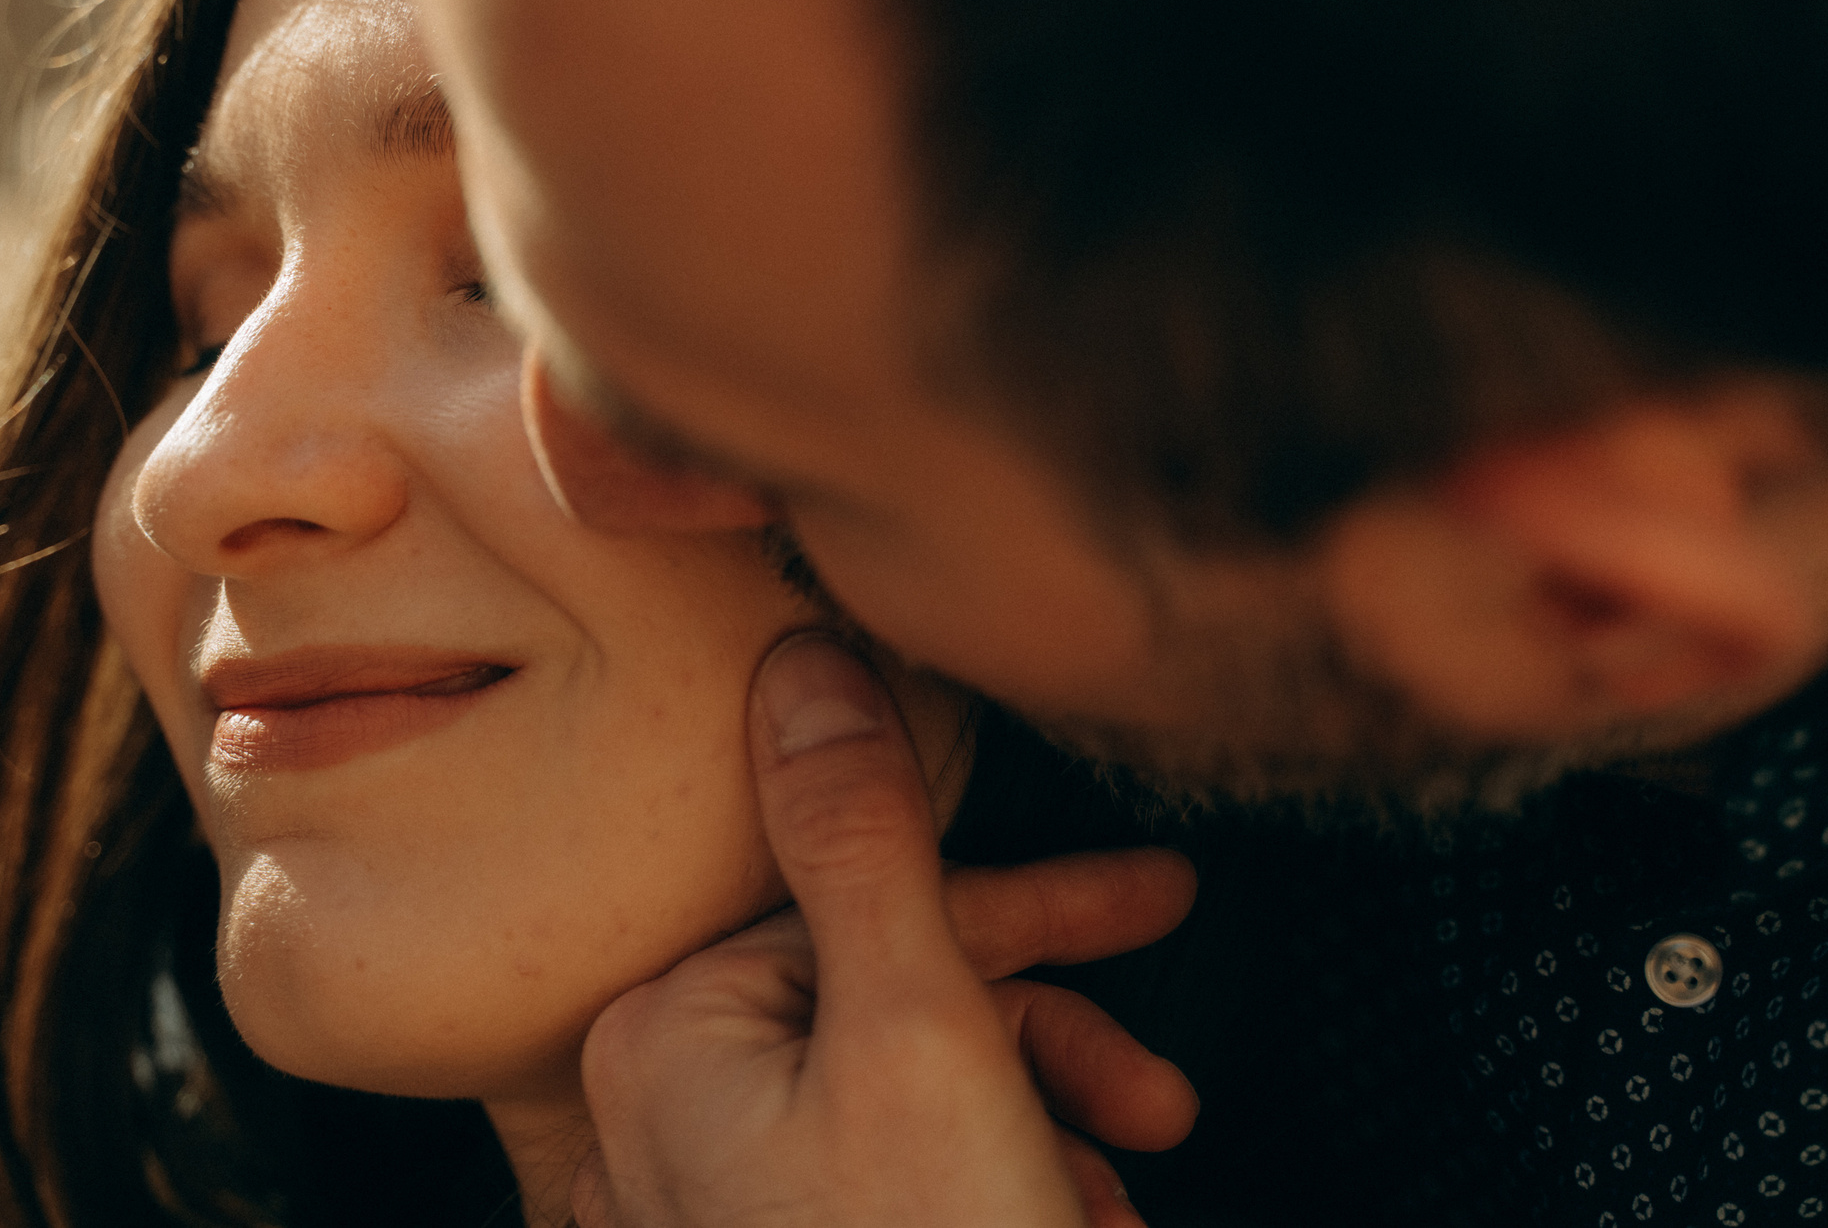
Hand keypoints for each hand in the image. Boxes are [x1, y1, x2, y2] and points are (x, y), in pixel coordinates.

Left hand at [574, 634, 1198, 1227]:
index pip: (867, 900)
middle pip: (891, 998)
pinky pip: (891, 1182)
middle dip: (1048, 1039)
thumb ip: (868, 837)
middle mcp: (662, 1115)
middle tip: (1165, 1089)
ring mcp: (711, 1208)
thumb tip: (805, 656)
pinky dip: (998, 1193)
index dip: (1033, 905)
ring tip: (1114, 1202)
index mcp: (672, 1036)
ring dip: (1038, 1131)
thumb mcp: (923, 1037)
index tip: (1157, 898)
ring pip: (908, 1095)